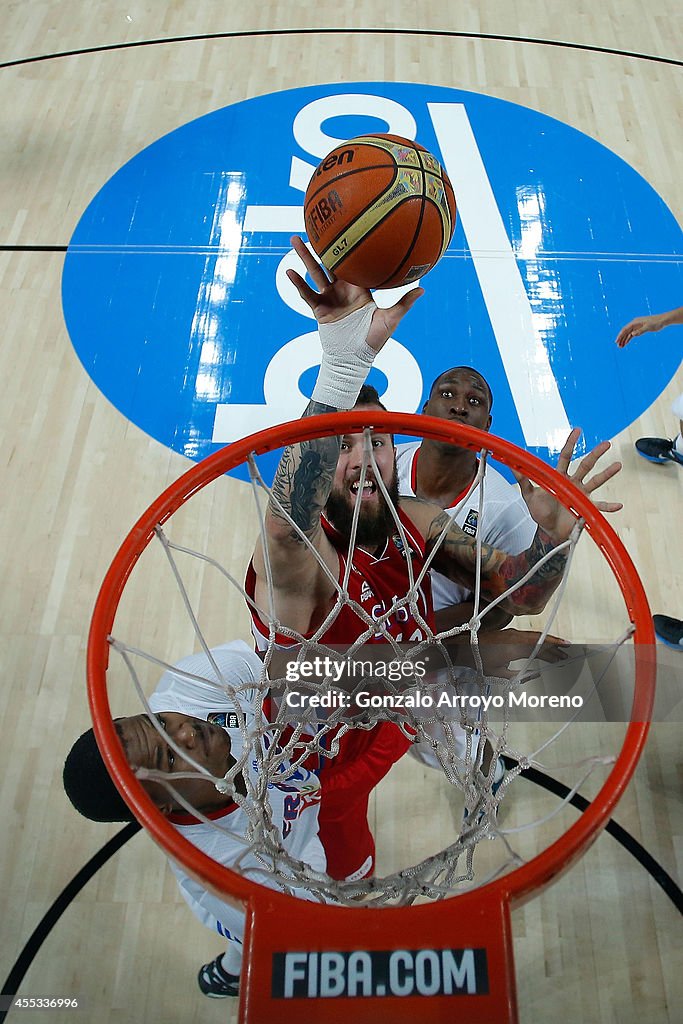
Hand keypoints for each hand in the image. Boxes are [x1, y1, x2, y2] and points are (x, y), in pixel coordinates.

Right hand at [286, 235, 422, 354]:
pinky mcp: (318, 309)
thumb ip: (403, 303)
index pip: (354, 263)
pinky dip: (297, 283)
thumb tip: (423, 289)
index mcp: (359, 288)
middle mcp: (342, 289)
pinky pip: (307, 293)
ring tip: (295, 239)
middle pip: (330, 262)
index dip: (350, 246)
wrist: (355, 357)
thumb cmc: (374, 339)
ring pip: (315, 272)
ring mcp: (329, 297)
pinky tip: (288, 271)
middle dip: (324, 245)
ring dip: (304, 256)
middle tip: (318, 224)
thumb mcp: (390, 320)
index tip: (348, 227)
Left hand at [475, 628, 568, 677]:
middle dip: (554, 647)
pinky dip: (539, 641)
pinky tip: (544, 647)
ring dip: (548, 643)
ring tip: (560, 650)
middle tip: (567, 654)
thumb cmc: (480, 661)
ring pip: (535, 637)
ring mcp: (513, 634)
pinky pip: (528, 636)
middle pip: (540, 641)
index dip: (552, 651)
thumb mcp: (498, 674)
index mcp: (513, 648)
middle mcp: (515, 638)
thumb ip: (518, 676)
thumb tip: (536, 675)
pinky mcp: (510, 633)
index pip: (538, 648)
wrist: (463, 647)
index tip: (563, 655)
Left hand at [516, 428, 621, 542]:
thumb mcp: (528, 495)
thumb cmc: (539, 512)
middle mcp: (573, 483)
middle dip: (596, 454)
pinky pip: (599, 507)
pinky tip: (618, 505)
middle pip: (586, 465)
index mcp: (559, 477)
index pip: (566, 456)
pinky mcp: (586, 509)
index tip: (577, 430)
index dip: (571, 443)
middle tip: (607, 443)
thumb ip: (522, 479)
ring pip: (596, 481)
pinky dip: (608, 507)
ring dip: (607, 474)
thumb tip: (510, 464)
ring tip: (618, 465)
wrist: (548, 531)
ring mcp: (581, 495)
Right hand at [615, 313, 665, 347]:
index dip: (620, 335)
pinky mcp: (639, 329)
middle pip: (625, 332)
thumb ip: (640, 331)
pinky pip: (632, 335)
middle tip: (618, 346)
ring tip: (620, 347)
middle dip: (621, 339)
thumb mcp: (648, 327)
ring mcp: (636, 327)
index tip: (616, 341)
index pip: (625, 329)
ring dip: (624, 340)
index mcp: (635, 322)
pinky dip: (628, 339)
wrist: (662, 320)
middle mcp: (634, 324)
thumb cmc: (656, 323)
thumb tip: (632, 334)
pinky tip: (626, 343)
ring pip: (628, 334)